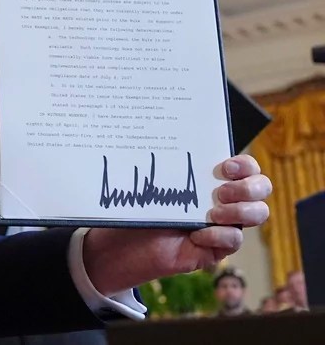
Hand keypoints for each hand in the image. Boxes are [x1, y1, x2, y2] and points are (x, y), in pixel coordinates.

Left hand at [83, 154, 270, 294]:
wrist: (131, 242)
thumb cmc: (145, 207)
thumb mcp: (159, 185)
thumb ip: (173, 170)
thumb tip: (176, 146)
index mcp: (216, 178)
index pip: (248, 166)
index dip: (245, 164)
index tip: (224, 167)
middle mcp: (229, 198)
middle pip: (262, 187)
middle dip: (247, 188)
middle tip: (220, 193)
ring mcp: (228, 222)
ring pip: (259, 213)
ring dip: (239, 212)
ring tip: (213, 213)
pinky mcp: (221, 247)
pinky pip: (234, 239)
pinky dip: (217, 235)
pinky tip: (196, 235)